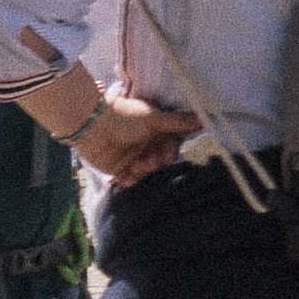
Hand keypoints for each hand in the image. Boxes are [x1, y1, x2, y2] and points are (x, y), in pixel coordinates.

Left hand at [73, 94, 196, 186]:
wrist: (93, 126)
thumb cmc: (126, 118)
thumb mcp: (155, 119)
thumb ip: (179, 122)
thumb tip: (205, 119)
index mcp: (155, 131)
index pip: (171, 145)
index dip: (171, 151)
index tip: (168, 153)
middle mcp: (145, 144)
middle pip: (160, 160)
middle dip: (158, 162)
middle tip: (151, 160)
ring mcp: (132, 157)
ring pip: (146, 171)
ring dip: (144, 170)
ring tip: (136, 165)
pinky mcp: (117, 169)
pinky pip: (129, 180)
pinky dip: (129, 180)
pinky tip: (126, 176)